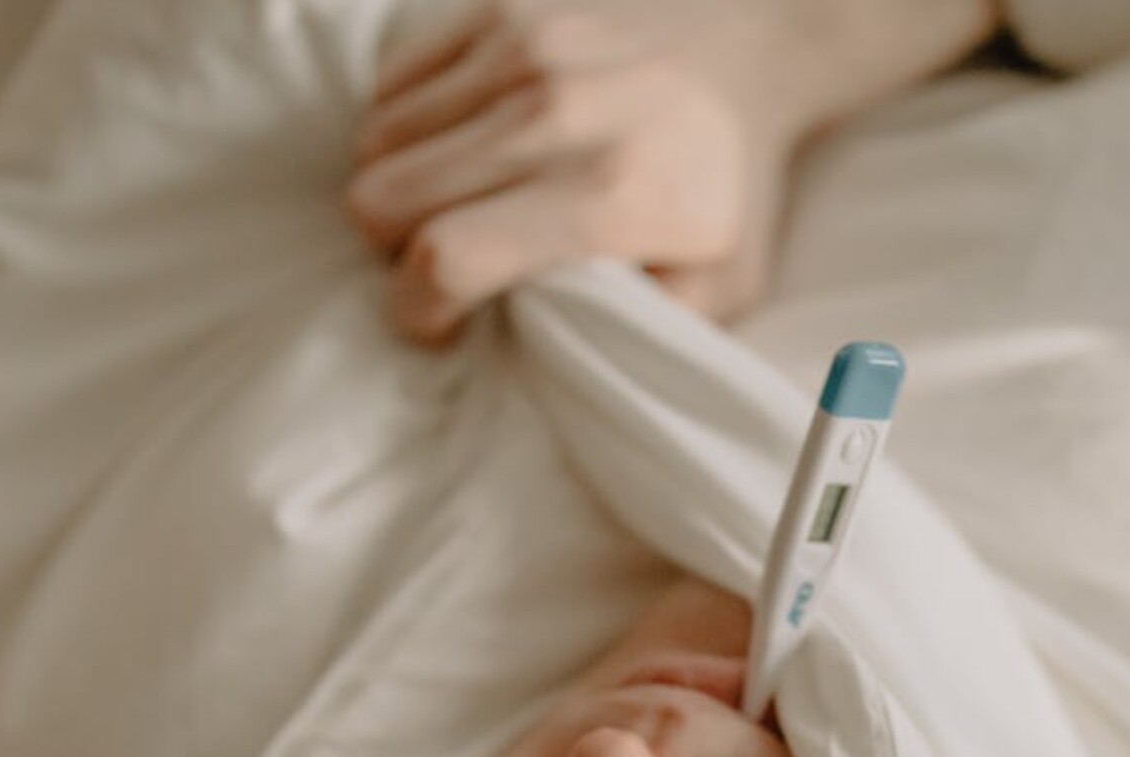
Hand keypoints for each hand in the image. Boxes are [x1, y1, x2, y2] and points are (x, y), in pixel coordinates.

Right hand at [346, 1, 808, 342]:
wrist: (753, 46)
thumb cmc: (728, 184)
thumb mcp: (717, 286)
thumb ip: (635, 329)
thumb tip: (543, 350)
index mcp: (605, 195)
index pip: (448, 257)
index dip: (418, 306)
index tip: (435, 321)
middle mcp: (552, 113)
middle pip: (384, 198)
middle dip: (394, 251)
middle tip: (438, 264)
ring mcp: (520, 49)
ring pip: (376, 142)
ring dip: (395, 188)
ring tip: (444, 207)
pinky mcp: (500, 9)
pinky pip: (390, 82)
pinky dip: (401, 128)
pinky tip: (447, 151)